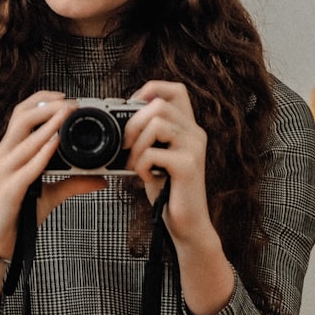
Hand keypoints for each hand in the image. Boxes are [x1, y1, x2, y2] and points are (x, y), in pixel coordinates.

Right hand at [0, 92, 104, 258]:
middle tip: (72, 103)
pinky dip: (43, 153)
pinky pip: (27, 167)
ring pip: (24, 139)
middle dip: (47, 106)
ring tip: (67, 114)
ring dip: (48, 124)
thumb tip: (102, 179)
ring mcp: (3, 172)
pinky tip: (56, 144)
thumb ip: (73, 183)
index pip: (21, 114)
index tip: (65, 96)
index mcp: (9, 151)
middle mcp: (2, 155)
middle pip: (21, 117)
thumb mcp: (49, 194)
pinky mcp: (8, 190)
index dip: (42, 101)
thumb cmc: (19, 214)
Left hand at [124, 81, 211, 240]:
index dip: (151, 90)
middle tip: (126, 145)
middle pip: (160, 104)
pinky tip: (145, 177)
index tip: (132, 109)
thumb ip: (148, 136)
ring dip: (136, 145)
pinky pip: (153, 153)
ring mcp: (194, 148)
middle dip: (133, 122)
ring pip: (157, 123)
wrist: (187, 225)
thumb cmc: (168, 190)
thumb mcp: (156, 156)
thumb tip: (119, 119)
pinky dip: (140, 165)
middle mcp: (195, 133)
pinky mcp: (188, 166)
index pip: (176, 90)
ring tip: (135, 164)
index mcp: (187, 127)